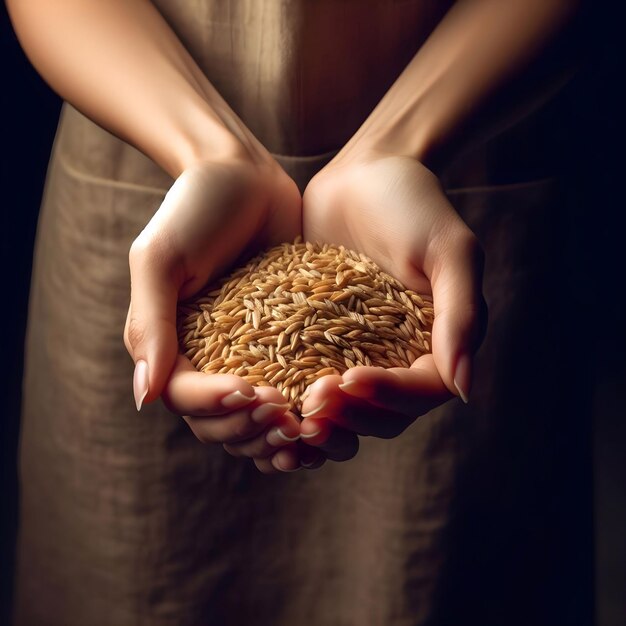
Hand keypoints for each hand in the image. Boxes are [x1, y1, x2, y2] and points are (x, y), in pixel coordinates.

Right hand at [124, 155, 311, 473]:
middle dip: (251, 429)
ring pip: (255, 419)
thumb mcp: (161, 259)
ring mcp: (247, 355)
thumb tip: (143, 399)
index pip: (185, 398)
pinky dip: (304, 414)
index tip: (253, 391)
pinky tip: (328, 418)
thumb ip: (149, 325)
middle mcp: (206, 358)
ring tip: (310, 433)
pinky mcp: (285, 344)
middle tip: (287, 418)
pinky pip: (291, 391)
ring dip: (278, 437)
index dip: (216, 406)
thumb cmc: (195, 208)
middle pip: (220, 422)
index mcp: (171, 346)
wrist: (244, 175)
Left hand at [298, 150, 486, 460]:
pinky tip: (268, 392)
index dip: (387, 396)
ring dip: (323, 417)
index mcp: (438, 343)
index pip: (421, 393)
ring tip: (291, 409)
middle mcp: (402, 355)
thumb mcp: (449, 252)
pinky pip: (313, 377)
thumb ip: (461, 316)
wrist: (366, 171)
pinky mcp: (324, 338)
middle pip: (383, 413)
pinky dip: (296, 394)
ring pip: (348, 407)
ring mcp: (361, 350)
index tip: (348, 378)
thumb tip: (464, 390)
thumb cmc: (414, 204)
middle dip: (350, 415)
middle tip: (311, 401)